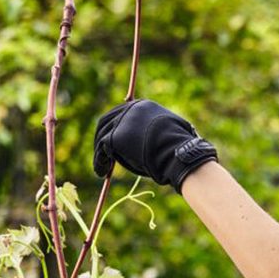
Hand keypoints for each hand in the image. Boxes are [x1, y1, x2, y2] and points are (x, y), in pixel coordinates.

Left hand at [93, 99, 217, 191]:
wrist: (177, 152)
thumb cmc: (179, 148)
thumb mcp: (170, 133)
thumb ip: (158, 131)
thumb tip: (158, 143)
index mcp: (144, 105)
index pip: (123, 113)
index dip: (116, 128)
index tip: (114, 142)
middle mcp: (131, 109)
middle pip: (107, 120)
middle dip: (103, 137)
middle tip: (105, 155)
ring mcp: (122, 121)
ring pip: (102, 135)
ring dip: (100, 153)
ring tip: (103, 169)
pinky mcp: (116, 135)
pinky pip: (102, 148)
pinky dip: (99, 161)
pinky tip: (102, 172)